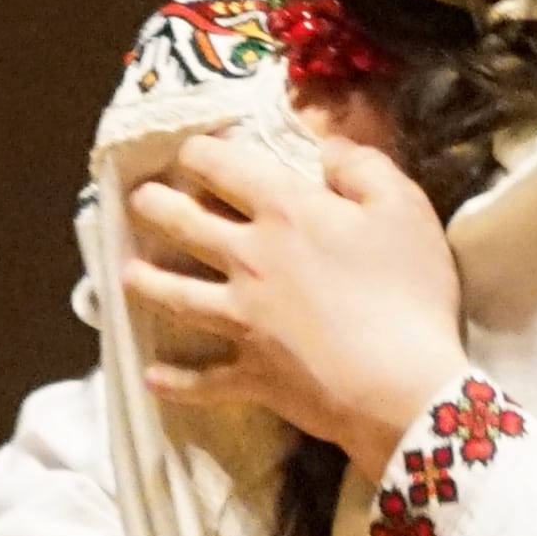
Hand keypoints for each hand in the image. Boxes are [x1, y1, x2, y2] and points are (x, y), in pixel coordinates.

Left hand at [124, 132, 468, 468]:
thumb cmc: (409, 292)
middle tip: (139, 200)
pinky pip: (202, 380)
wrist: (402, 387)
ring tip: (127, 274)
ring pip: (177, 296)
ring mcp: (242, 320)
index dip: (200, 152)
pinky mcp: (250, 373)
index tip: (189, 150)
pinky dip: (176, 381)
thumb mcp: (404, 208)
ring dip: (147, 282)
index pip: (225, 168)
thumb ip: (362, 167)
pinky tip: (153, 377)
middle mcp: (248, 260)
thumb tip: (327, 149)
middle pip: (185, 225)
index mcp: (285, 213)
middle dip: (155, 207)